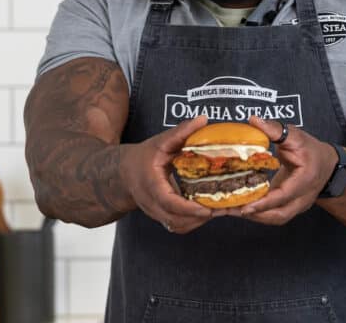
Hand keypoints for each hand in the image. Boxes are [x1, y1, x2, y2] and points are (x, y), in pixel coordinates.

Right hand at [118, 115, 219, 233]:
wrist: (123, 173)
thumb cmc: (143, 157)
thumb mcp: (160, 142)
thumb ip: (181, 132)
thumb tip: (203, 119)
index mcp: (151, 185)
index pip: (169, 202)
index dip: (188, 208)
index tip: (207, 208)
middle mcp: (152, 204)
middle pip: (176, 220)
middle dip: (200, 218)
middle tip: (222, 208)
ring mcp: (156, 213)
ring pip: (178, 227)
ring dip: (198, 222)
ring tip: (219, 210)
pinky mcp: (162, 218)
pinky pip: (179, 227)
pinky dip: (194, 223)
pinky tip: (208, 211)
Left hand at [239, 116, 337, 224]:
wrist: (327, 165)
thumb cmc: (311, 150)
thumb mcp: (296, 136)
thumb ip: (275, 129)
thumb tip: (253, 120)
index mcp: (305, 179)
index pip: (285, 195)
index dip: (265, 202)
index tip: (245, 205)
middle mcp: (303, 198)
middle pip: (279, 214)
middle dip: (254, 215)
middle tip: (230, 209)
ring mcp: (298, 205)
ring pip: (276, 218)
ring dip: (253, 217)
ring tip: (230, 210)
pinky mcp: (290, 207)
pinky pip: (273, 215)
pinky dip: (257, 214)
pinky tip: (239, 207)